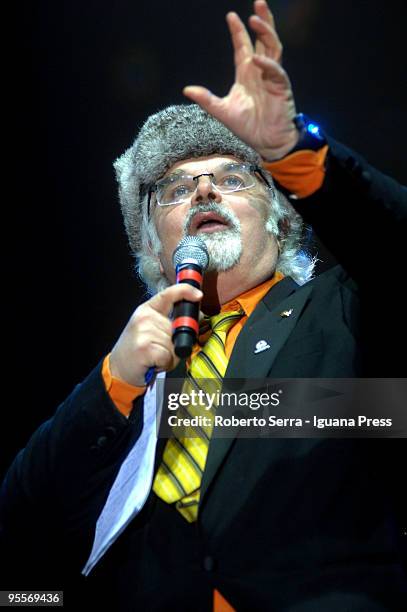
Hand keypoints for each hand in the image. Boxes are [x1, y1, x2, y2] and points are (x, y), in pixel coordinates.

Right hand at [109, 284, 202, 385]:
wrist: (119, 369)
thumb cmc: (139, 350)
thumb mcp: (151, 329)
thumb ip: (170, 322)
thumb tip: (195, 318)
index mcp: (147, 310)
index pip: (168, 294)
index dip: (185, 291)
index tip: (198, 294)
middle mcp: (145, 317)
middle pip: (179, 327)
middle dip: (176, 342)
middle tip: (160, 348)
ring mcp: (144, 331)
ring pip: (175, 344)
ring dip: (170, 355)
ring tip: (155, 356)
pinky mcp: (145, 347)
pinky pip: (169, 356)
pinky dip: (165, 363)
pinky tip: (153, 363)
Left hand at [183, 0, 298, 160]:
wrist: (265, 142)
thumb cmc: (247, 127)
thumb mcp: (222, 111)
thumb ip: (206, 99)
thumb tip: (186, 90)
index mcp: (246, 73)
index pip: (243, 46)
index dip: (238, 31)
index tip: (231, 16)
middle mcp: (260, 71)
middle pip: (263, 39)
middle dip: (262, 20)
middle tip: (258, 2)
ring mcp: (272, 78)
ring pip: (273, 48)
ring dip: (266, 33)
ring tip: (256, 19)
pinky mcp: (281, 88)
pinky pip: (276, 72)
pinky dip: (267, 65)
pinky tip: (257, 59)